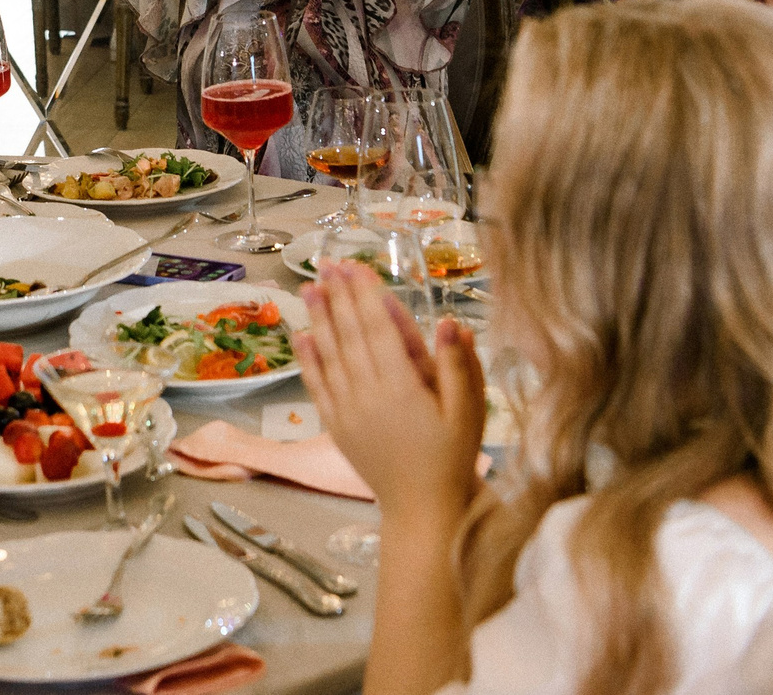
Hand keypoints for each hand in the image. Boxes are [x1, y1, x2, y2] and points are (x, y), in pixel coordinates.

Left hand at [299, 264, 484, 514]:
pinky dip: (308, 359)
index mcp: (402, 388)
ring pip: (329, 355)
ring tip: (309, 286)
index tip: (356, 266)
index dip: (366, 295)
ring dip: (318, 318)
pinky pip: (318, 386)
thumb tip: (451, 320)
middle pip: (349, 335)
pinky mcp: (337, 427)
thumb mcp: (469, 413)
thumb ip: (460, 366)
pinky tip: (303, 336)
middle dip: (338, 295)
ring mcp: (348, 412)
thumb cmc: (452, 458)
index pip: (379, 329)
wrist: (423, 509)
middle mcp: (368, 395)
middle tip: (327, 262)